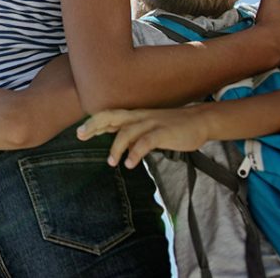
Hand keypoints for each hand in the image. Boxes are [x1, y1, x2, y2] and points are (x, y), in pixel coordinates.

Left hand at [77, 106, 211, 167]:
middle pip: (112, 116)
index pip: (110, 116)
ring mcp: (151, 123)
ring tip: (111, 162)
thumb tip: (120, 145)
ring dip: (116, 147)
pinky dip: (136, 153)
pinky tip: (130, 164)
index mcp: (135, 116)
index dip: (94, 123)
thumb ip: (134, 135)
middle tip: (80, 135)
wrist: (200, 120)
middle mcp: (140, 116)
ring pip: (127, 131)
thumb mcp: (149, 128)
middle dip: (95, 124)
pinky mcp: (163, 132)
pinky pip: (146, 142)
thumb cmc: (172, 126)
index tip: (80, 133)